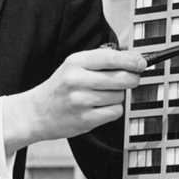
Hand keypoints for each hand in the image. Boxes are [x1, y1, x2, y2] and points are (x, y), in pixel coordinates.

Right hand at [3, 46, 145, 150]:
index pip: (111, 58)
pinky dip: (113, 110)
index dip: (131, 60)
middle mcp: (77, 80)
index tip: (142, 63)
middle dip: (132, 79)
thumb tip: (132, 59)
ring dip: (118, 96)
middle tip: (131, 79)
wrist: (36, 113)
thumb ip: (100, 61)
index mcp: (75, 62)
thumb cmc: (60, 87)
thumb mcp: (74, 66)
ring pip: (120, 96)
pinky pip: (115, 112)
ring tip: (103, 96)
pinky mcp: (85, 119)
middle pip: (122, 78)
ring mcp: (81, 101)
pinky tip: (100, 108)